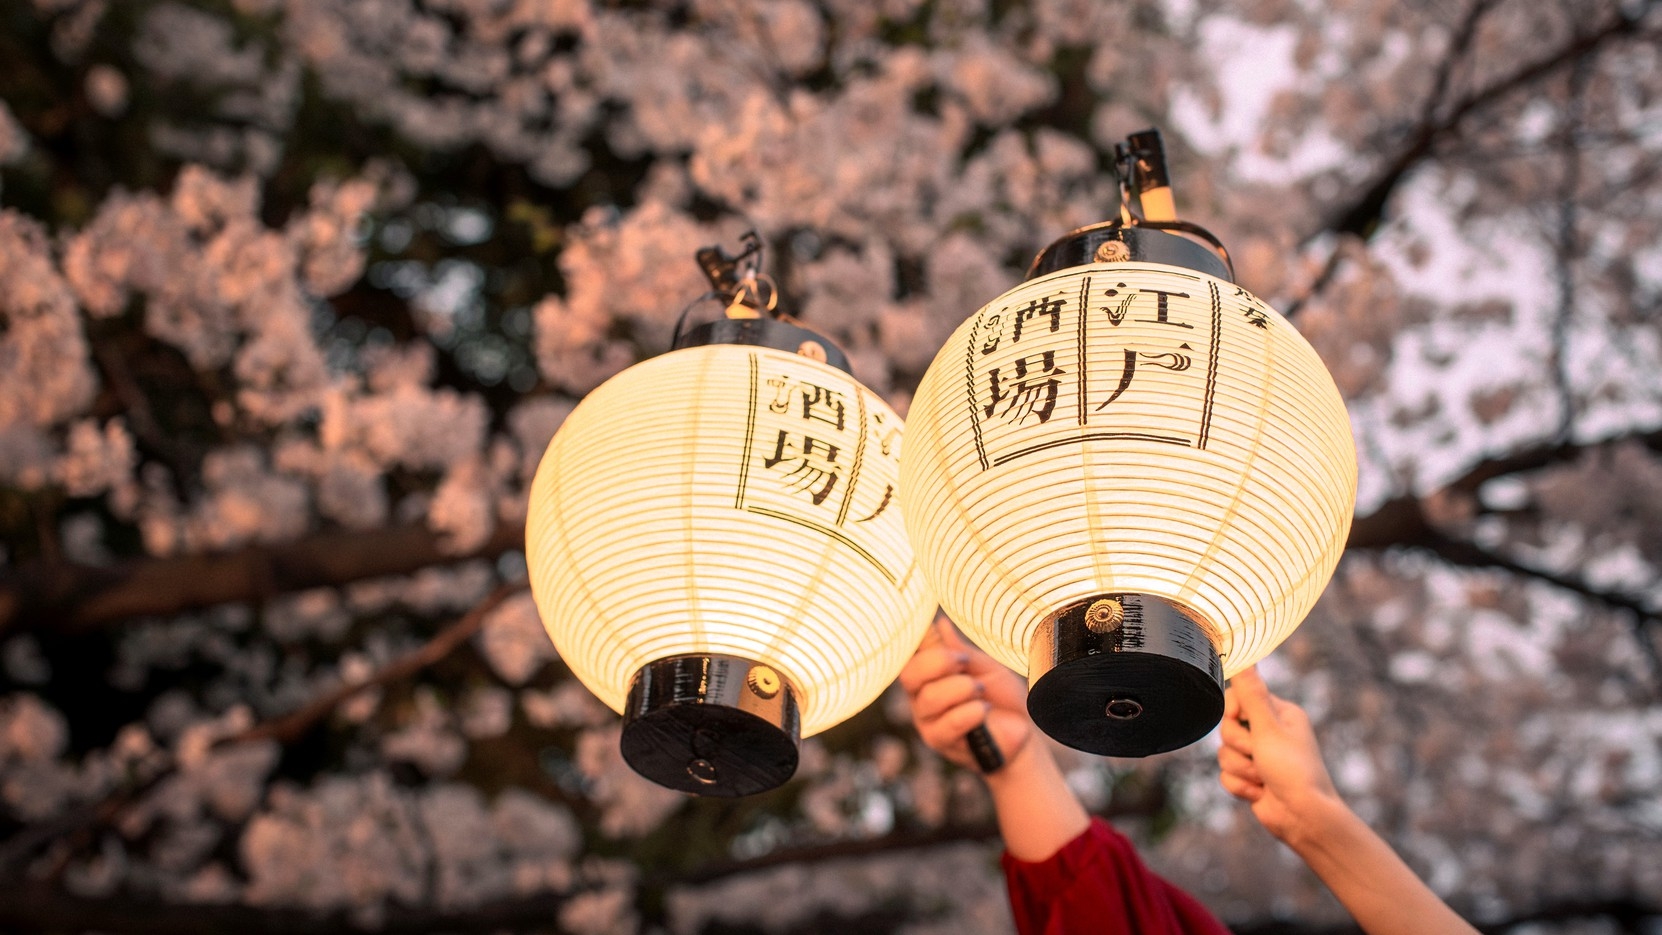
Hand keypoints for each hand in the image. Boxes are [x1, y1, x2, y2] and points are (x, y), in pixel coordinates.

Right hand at [899, 616, 1033, 772]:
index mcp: (927, 675)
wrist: (1022, 728)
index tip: (956, 650)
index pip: (908, 657)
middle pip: (910, 675)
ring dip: (961, 689)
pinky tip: (984, 710)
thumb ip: (959, 650)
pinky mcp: (940, 742)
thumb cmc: (1001, 696)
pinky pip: (948, 723)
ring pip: (930, 699)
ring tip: (981, 691)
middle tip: (966, 664)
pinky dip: (970, 712)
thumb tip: (940, 623)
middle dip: (940, 663)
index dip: (924, 647)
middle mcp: (920, 697)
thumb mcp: (983, 666)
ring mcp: (927, 721)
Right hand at [1216, 666, 1342, 845]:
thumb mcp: (1269, 729)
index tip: (1241, 722)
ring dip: (1240, 769)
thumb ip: (1252, 694)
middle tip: (1260, 756)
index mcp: (1279, 714)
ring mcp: (1259, 756)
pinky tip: (1260, 793)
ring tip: (1263, 779)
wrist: (1303, 818)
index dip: (1233, 713)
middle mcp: (1269, 732)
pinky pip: (1226, 775)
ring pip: (1224, 754)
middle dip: (1239, 747)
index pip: (1238, 698)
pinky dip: (1240, 786)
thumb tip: (1246, 659)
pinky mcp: (1251, 777)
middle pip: (1226, 728)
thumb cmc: (1293, 771)